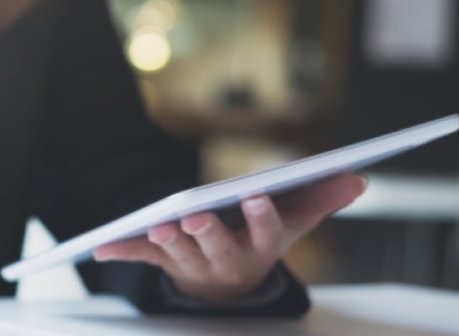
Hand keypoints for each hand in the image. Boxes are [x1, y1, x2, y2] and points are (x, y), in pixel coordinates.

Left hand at [93, 173, 365, 301]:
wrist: (227, 282)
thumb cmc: (260, 237)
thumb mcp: (292, 219)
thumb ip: (321, 198)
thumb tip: (357, 176)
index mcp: (259, 247)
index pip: (265, 233)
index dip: (261, 217)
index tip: (257, 196)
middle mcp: (226, 260)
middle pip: (217, 248)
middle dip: (207, 232)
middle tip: (196, 216)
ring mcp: (192, 264)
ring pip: (179, 254)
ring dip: (169, 241)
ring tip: (162, 225)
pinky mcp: (164, 262)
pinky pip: (142, 257)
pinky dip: (123, 251)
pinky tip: (101, 247)